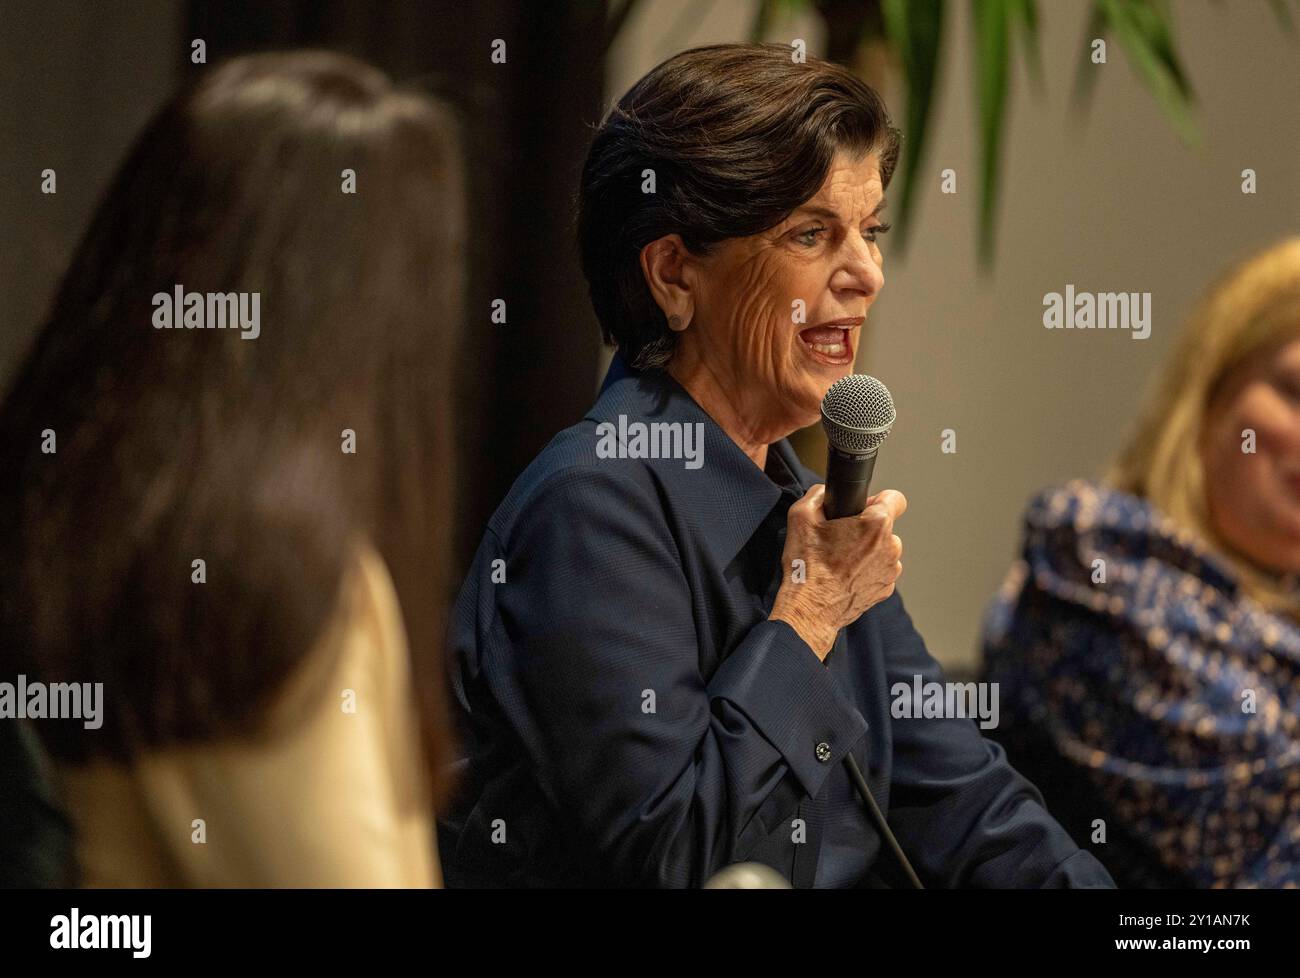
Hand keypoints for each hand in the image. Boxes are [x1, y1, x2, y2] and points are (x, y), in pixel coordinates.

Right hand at [768, 484, 905, 659]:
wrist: (810, 609)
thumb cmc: (807, 566)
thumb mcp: (800, 517)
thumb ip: (817, 494)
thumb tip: (826, 492)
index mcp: (876, 525)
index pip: (896, 498)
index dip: (876, 500)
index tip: (863, 508)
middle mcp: (890, 547)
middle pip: (885, 526)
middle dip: (865, 529)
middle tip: (839, 538)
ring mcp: (890, 571)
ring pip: (883, 550)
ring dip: (867, 551)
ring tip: (840, 560)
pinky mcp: (885, 589)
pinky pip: (880, 570)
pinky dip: (867, 571)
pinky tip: (845, 575)